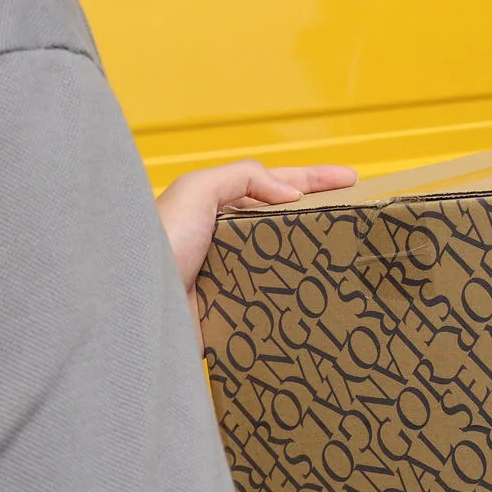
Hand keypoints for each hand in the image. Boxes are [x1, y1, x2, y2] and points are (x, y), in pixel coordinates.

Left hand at [156, 161, 355, 322]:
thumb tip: (288, 193)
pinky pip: (276, 300)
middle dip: (320, 215)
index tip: (351, 178)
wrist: (135, 311)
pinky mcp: (235, 313)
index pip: (274, 185)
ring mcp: (231, 278)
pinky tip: (319, 294)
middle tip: (357, 216)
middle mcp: (224, 242)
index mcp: (216, 209)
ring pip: (285, 260)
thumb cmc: (157, 246)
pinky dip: (299, 295)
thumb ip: (242, 177)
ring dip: (315, 256)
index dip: (313, 179)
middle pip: (285, 221)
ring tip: (348, 252)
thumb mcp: (196, 191)